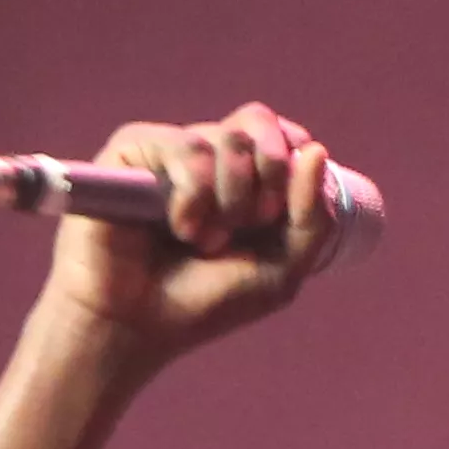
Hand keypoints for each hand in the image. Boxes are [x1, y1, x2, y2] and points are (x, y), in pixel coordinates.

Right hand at [39, 103, 348, 371]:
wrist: (137, 327)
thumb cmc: (205, 302)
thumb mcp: (282, 270)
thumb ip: (313, 217)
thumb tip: (316, 151)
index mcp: (243, 177)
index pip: (281, 132)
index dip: (292, 160)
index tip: (279, 210)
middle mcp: (206, 157)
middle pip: (258, 122)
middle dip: (269, 175)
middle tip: (252, 222)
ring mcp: (168, 152)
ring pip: (227, 139)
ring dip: (231, 199)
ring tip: (205, 241)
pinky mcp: (131, 152)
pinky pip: (186, 147)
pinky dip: (195, 194)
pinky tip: (181, 228)